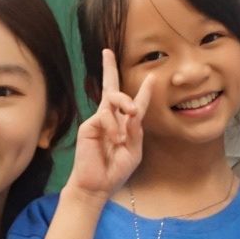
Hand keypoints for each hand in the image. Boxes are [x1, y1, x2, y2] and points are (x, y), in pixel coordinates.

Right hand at [65, 54, 152, 201]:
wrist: (96, 186)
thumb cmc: (115, 171)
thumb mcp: (134, 152)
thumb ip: (137, 131)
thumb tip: (134, 112)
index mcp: (125, 125)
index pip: (135, 103)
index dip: (143, 91)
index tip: (151, 77)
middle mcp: (111, 119)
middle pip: (111, 88)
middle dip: (108, 69)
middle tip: (107, 52)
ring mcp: (98, 121)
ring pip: (113, 99)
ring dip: (125, 104)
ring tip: (129, 120)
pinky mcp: (88, 126)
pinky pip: (104, 115)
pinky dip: (113, 126)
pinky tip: (116, 139)